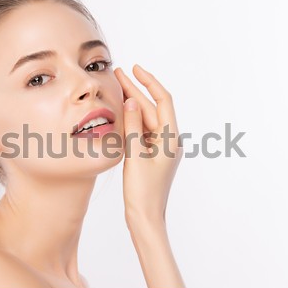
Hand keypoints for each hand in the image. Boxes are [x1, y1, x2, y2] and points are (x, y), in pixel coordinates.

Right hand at [114, 65, 182, 225]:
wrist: (146, 218)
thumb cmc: (143, 192)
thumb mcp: (135, 156)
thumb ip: (134, 127)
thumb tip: (132, 102)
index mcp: (171, 138)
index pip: (163, 101)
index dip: (149, 82)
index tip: (135, 68)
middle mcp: (170, 140)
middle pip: (153, 109)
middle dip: (136, 91)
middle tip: (118, 74)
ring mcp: (162, 148)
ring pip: (147, 120)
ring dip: (133, 105)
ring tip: (116, 88)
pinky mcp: (153, 155)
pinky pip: (143, 132)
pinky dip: (132, 121)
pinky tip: (120, 112)